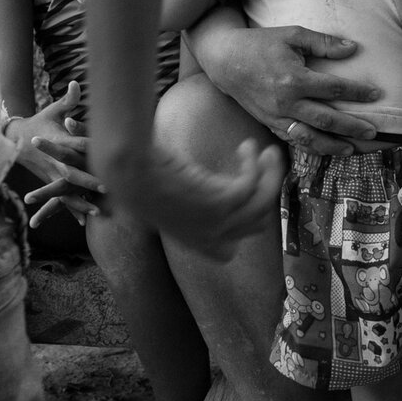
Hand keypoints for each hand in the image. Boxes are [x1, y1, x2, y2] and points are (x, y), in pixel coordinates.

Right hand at [3, 82, 105, 223]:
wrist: (16, 139)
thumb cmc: (40, 121)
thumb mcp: (53, 110)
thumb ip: (68, 100)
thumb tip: (76, 82)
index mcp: (59, 141)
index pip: (77, 144)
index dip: (91, 147)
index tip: (107, 150)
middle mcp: (55, 160)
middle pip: (73, 172)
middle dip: (89, 180)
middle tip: (107, 186)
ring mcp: (51, 173)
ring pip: (67, 190)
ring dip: (82, 201)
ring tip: (98, 211)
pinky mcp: (50, 181)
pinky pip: (61, 198)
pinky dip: (72, 209)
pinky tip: (84, 222)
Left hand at [105, 138, 283, 249]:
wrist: (130, 172)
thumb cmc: (138, 179)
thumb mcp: (161, 200)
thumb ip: (178, 204)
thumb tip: (188, 184)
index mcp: (192, 240)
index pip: (226, 252)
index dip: (238, 229)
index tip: (240, 199)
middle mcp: (209, 236)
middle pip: (256, 226)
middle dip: (265, 197)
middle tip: (264, 170)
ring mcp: (217, 222)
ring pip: (263, 204)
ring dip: (271, 176)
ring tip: (270, 153)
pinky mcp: (221, 202)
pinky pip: (253, 184)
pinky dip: (255, 163)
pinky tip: (247, 147)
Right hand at [196, 23, 381, 157]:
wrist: (225, 60)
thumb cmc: (261, 44)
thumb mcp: (292, 35)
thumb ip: (323, 43)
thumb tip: (353, 49)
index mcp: (294, 79)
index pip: (334, 88)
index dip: (358, 92)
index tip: (376, 94)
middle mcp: (286, 102)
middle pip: (326, 119)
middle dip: (352, 127)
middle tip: (373, 131)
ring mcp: (277, 116)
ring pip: (310, 138)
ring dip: (333, 145)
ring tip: (352, 148)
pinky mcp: (269, 123)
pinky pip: (293, 140)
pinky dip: (311, 147)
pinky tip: (326, 148)